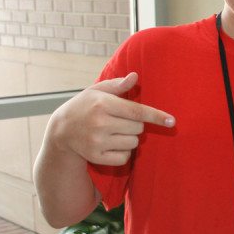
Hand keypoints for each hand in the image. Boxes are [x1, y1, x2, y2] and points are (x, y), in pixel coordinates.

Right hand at [48, 72, 174, 165]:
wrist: (60, 131)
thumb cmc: (84, 106)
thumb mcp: (97, 91)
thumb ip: (118, 85)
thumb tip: (135, 76)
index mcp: (103, 104)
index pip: (137, 111)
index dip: (156, 116)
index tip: (172, 121)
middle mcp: (100, 123)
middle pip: (138, 128)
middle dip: (135, 124)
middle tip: (119, 121)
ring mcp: (97, 141)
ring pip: (134, 143)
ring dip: (130, 138)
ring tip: (114, 132)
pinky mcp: (96, 157)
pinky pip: (125, 157)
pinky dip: (123, 152)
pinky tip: (111, 144)